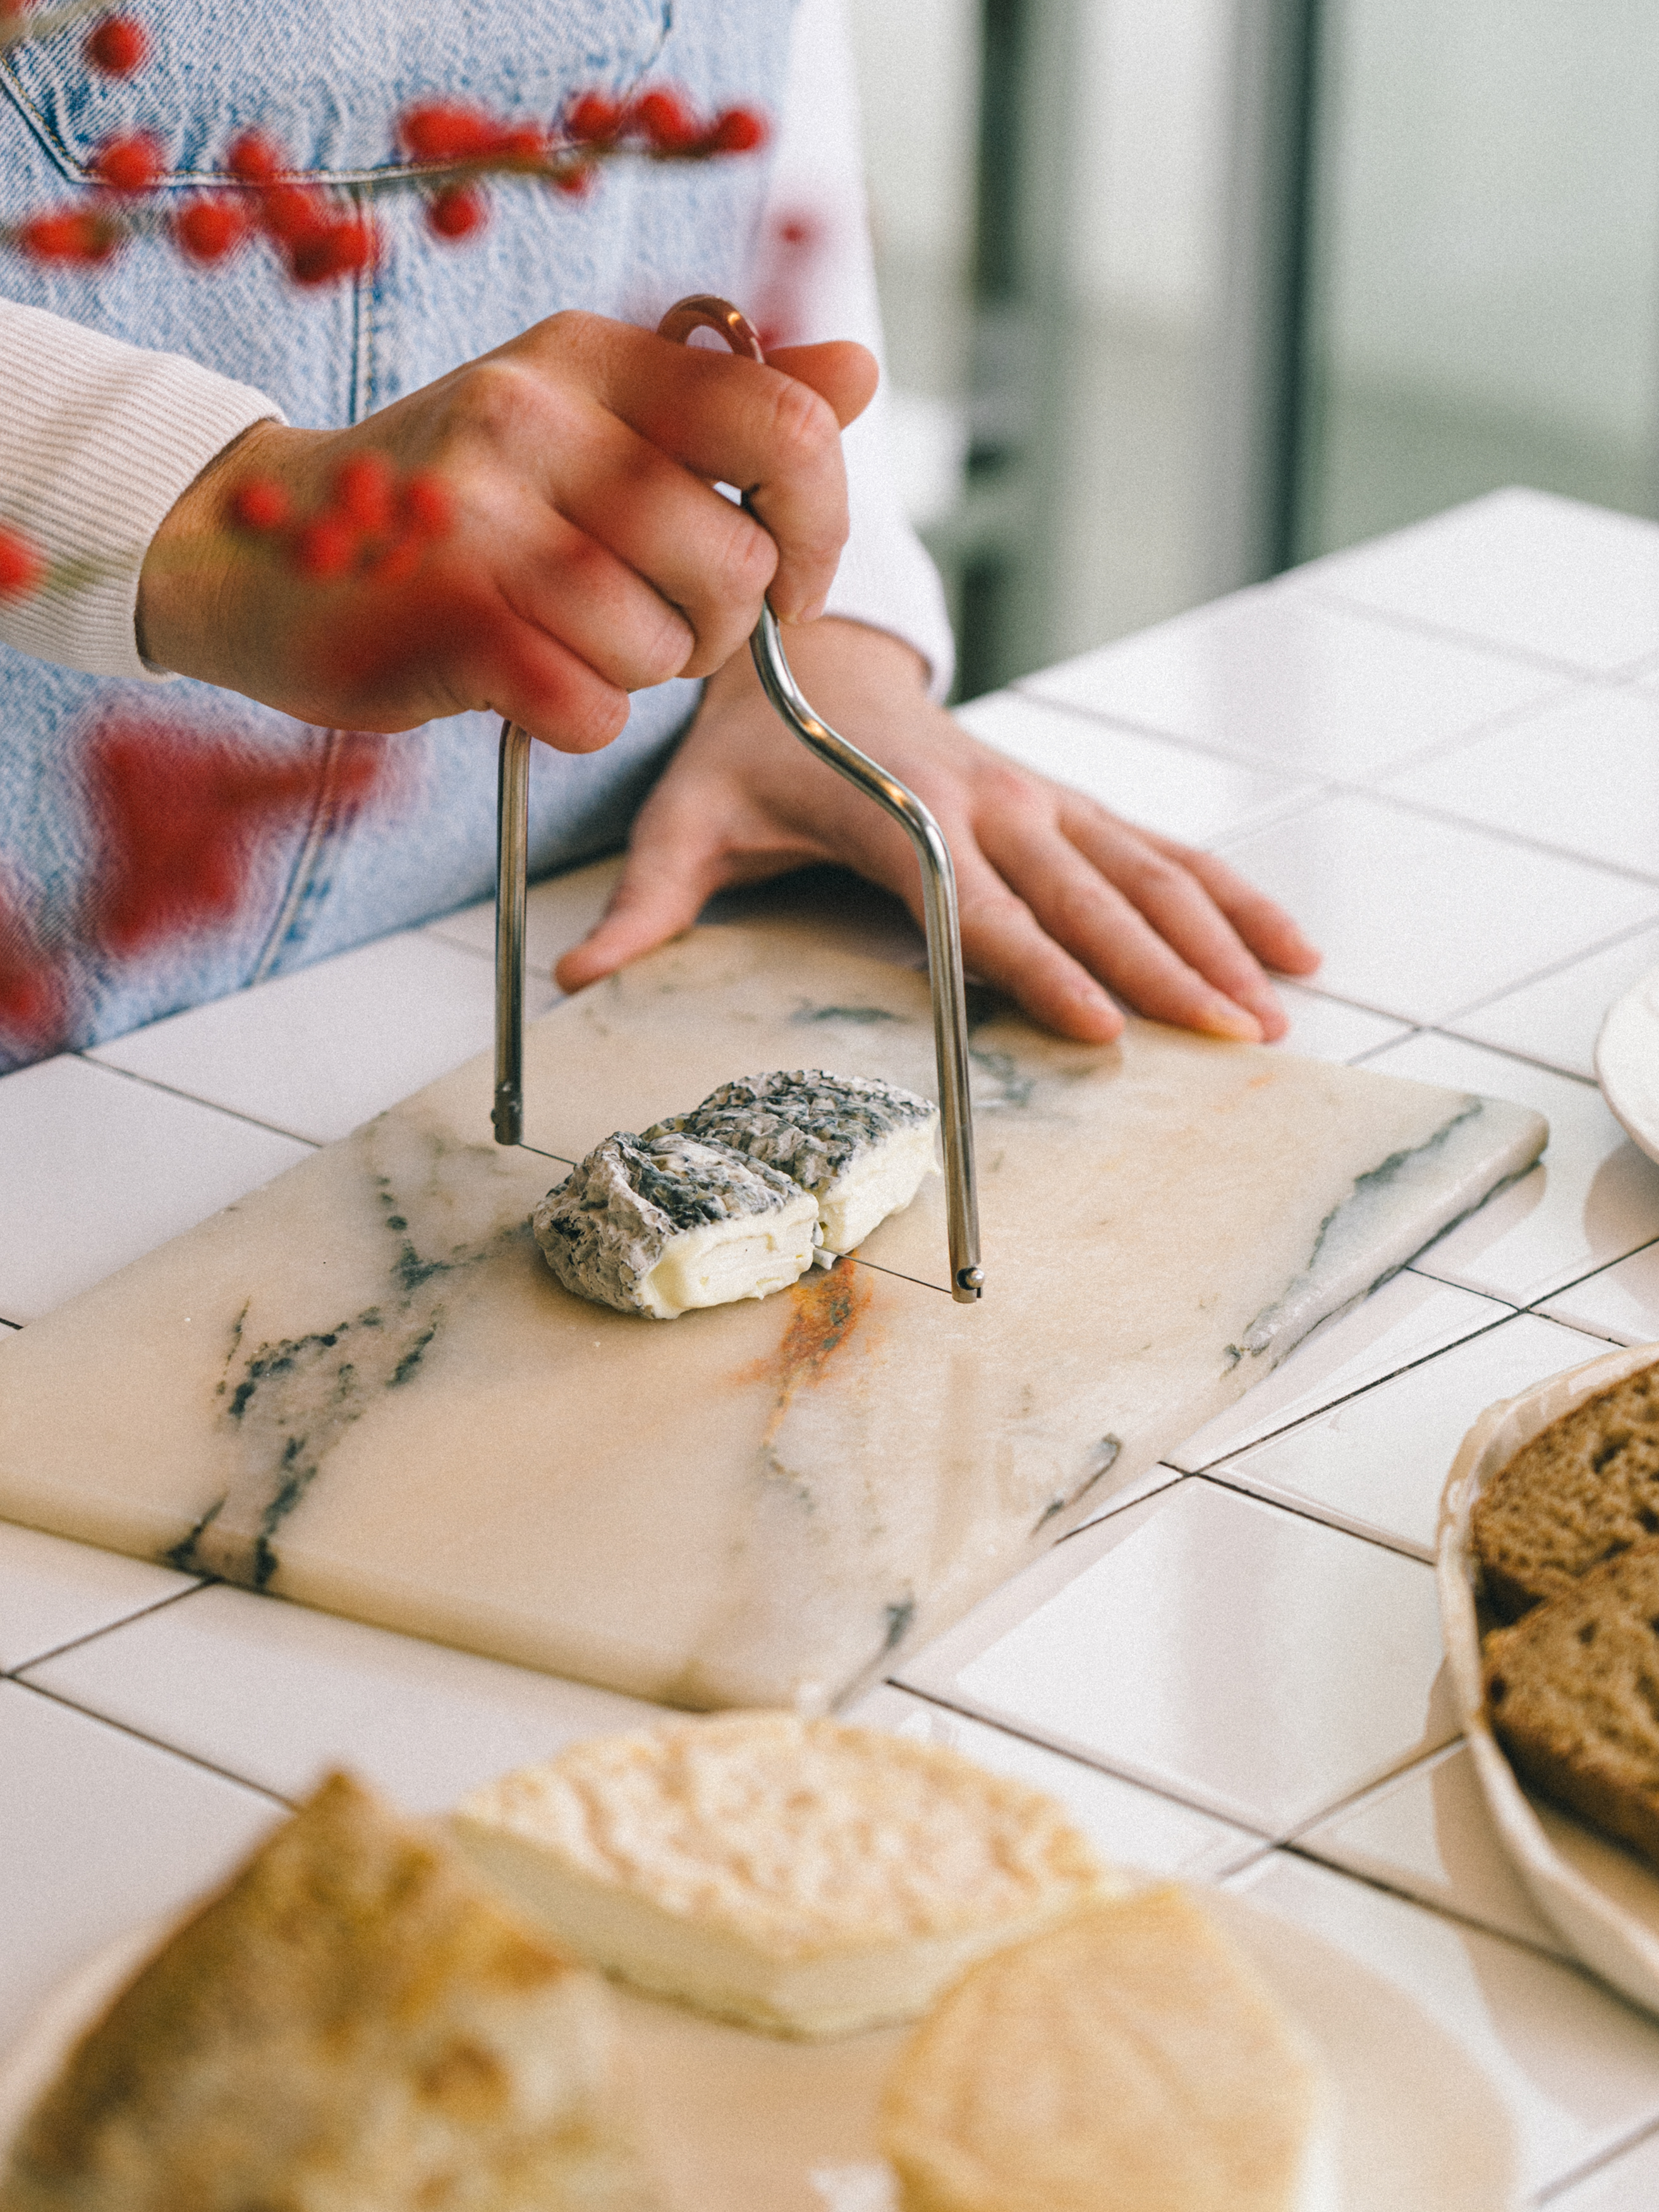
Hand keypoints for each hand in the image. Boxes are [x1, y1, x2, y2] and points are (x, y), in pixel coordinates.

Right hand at [136, 311, 876, 751]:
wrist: (254, 549)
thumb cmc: (448, 501)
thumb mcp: (583, 417)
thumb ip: (724, 404)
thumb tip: (858, 372)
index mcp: (588, 356)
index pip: (785, 424)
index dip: (819, 524)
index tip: (787, 572)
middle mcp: (534, 416)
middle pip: (740, 563)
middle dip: (720, 625)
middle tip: (647, 616)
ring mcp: (482, 518)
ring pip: (667, 647)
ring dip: (640, 674)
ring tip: (566, 635)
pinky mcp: (445, 621)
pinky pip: (592, 709)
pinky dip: (579, 717)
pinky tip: (523, 678)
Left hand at [556, 619, 1320, 1042]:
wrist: (811, 646)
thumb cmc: (747, 743)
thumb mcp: (681, 814)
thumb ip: (645, 898)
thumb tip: (580, 973)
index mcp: (903, 817)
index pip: (981, 907)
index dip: (1041, 967)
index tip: (1102, 1027)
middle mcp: (988, 803)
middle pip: (1087, 895)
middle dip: (1163, 968)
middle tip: (1231, 1036)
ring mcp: (1038, 795)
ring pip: (1145, 868)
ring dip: (1217, 937)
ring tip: (1281, 1004)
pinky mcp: (1063, 797)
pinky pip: (1161, 842)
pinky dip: (1230, 890)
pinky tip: (1289, 941)